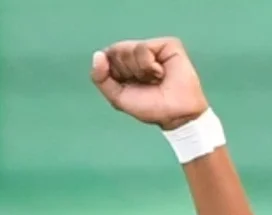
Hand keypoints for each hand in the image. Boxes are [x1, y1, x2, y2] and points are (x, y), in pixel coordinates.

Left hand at [90, 38, 208, 130]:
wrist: (174, 113)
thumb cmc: (149, 107)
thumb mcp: (117, 97)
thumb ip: (101, 78)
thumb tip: (97, 54)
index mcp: (124, 65)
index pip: (106, 56)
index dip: (111, 72)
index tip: (125, 84)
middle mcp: (137, 54)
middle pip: (115, 50)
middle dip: (126, 71)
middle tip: (142, 82)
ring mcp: (152, 48)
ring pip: (129, 48)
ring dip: (138, 70)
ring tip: (153, 79)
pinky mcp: (166, 44)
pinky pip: (143, 48)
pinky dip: (147, 66)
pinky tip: (159, 74)